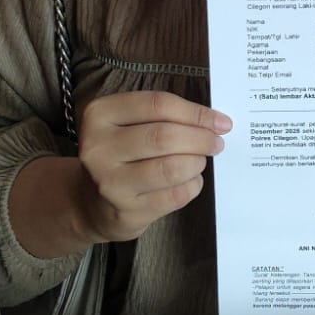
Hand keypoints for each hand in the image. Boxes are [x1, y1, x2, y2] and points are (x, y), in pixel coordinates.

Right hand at [73, 90, 230, 241]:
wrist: (93, 203)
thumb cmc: (121, 154)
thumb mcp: (129, 124)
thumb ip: (165, 116)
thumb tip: (216, 121)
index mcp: (100, 115)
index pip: (158, 104)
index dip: (196, 112)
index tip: (220, 121)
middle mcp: (98, 148)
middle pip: (165, 136)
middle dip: (201, 139)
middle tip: (216, 143)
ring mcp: (110, 182)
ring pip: (172, 168)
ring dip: (196, 163)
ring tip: (199, 161)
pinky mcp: (126, 211)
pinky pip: (175, 195)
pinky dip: (192, 185)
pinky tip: (189, 181)